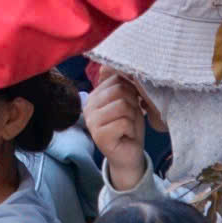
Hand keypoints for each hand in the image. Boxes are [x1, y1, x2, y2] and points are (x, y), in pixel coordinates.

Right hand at [84, 71, 148, 189]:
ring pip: (122, 105)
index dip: (131, 90)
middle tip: (130, 117)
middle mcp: (88, 106)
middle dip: (132, 104)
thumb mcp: (127, 102)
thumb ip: (120, 85)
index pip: (116, 79)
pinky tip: (126, 135)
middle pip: (119, 90)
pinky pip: (124, 122)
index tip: (131, 104)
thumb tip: (109, 66)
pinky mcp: (99, 135)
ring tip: (128, 126)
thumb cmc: (128, 127)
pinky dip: (131, 129)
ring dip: (132, 118)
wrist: (129, 156)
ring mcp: (92, 121)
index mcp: (94, 95)